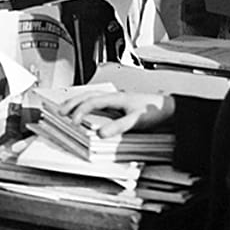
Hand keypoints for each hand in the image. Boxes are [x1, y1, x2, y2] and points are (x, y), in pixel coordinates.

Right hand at [60, 88, 174, 136]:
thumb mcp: (136, 121)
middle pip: (87, 96)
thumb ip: (118, 127)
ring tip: (67, 109)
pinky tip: (87, 109)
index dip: (80, 111)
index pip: (91, 102)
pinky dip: (87, 104)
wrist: (170, 108)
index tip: (73, 121)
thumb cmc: (155, 111)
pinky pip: (98, 101)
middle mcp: (114, 96)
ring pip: (92, 96)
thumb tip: (100, 133)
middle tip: (59, 112)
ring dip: (78, 102)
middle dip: (72, 103)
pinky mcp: (120, 103)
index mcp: (116, 98)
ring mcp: (117, 98)